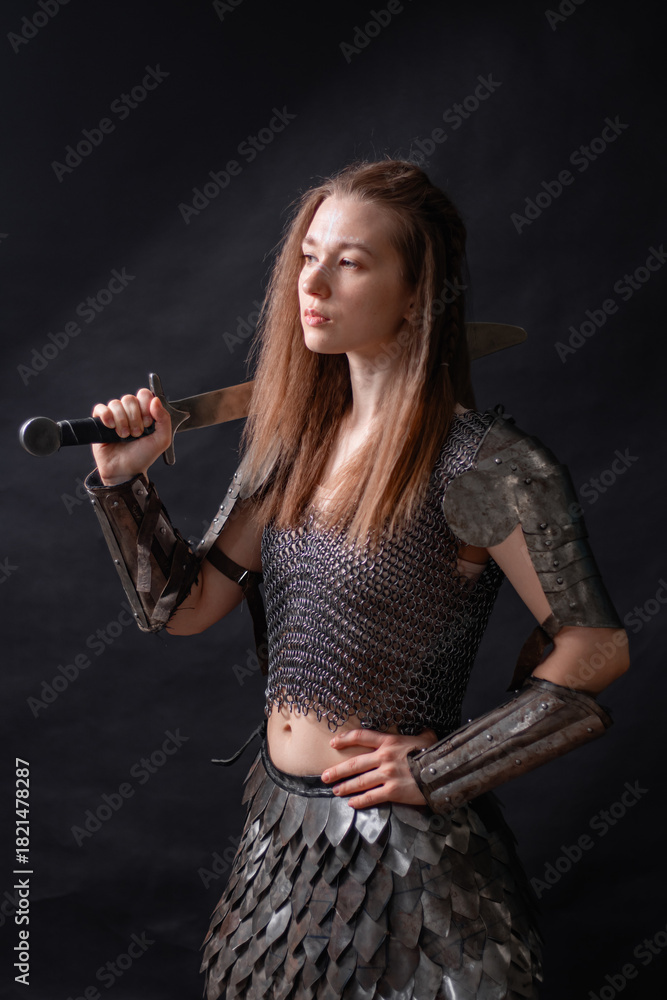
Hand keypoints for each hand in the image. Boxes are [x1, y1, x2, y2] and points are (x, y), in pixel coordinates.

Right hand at [91, 388, 172, 484]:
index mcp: (145, 413)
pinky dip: (106, 415)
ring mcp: (115, 416)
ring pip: (115, 403)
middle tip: (137, 433)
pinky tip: (111, 427)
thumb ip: (164, 419)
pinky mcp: (100, 422)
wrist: (126, 471)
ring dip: (122, 421)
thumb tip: (156, 400)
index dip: (145, 406)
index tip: (148, 423)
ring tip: (124, 436)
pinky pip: (100, 408)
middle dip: (134, 417)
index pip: (144, 394)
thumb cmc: (143, 456)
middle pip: (129, 398)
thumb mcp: (162, 440)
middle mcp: (129, 412)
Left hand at [320, 727, 438, 808]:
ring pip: (359, 782)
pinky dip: (360, 801)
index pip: (361, 736)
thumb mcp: (426, 738)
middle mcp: (384, 757)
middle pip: (354, 763)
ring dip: (345, 787)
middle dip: (337, 770)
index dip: (345, 739)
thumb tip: (425, 730)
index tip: (333, 743)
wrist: (443, 771)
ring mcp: (387, 775)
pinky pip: (371, 797)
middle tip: (325, 776)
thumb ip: (421, 734)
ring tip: (336, 791)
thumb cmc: (434, 753)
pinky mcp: (392, 791)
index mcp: (390, 742)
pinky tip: (352, 804)